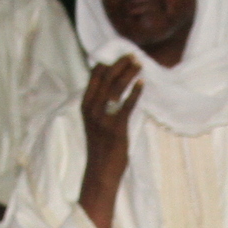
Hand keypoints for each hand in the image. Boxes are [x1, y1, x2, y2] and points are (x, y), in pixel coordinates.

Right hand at [77, 58, 140, 227]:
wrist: (100, 173)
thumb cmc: (100, 149)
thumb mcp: (95, 123)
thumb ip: (101, 106)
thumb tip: (114, 89)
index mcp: (85, 106)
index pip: (93, 78)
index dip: (106, 63)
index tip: (118, 54)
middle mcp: (91, 110)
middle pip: (105, 79)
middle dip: (120, 64)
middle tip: (132, 55)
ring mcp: (103, 119)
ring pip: (115, 88)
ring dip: (128, 73)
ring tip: (139, 64)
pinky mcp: (115, 128)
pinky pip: (126, 105)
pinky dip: (135, 92)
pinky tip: (142, 83)